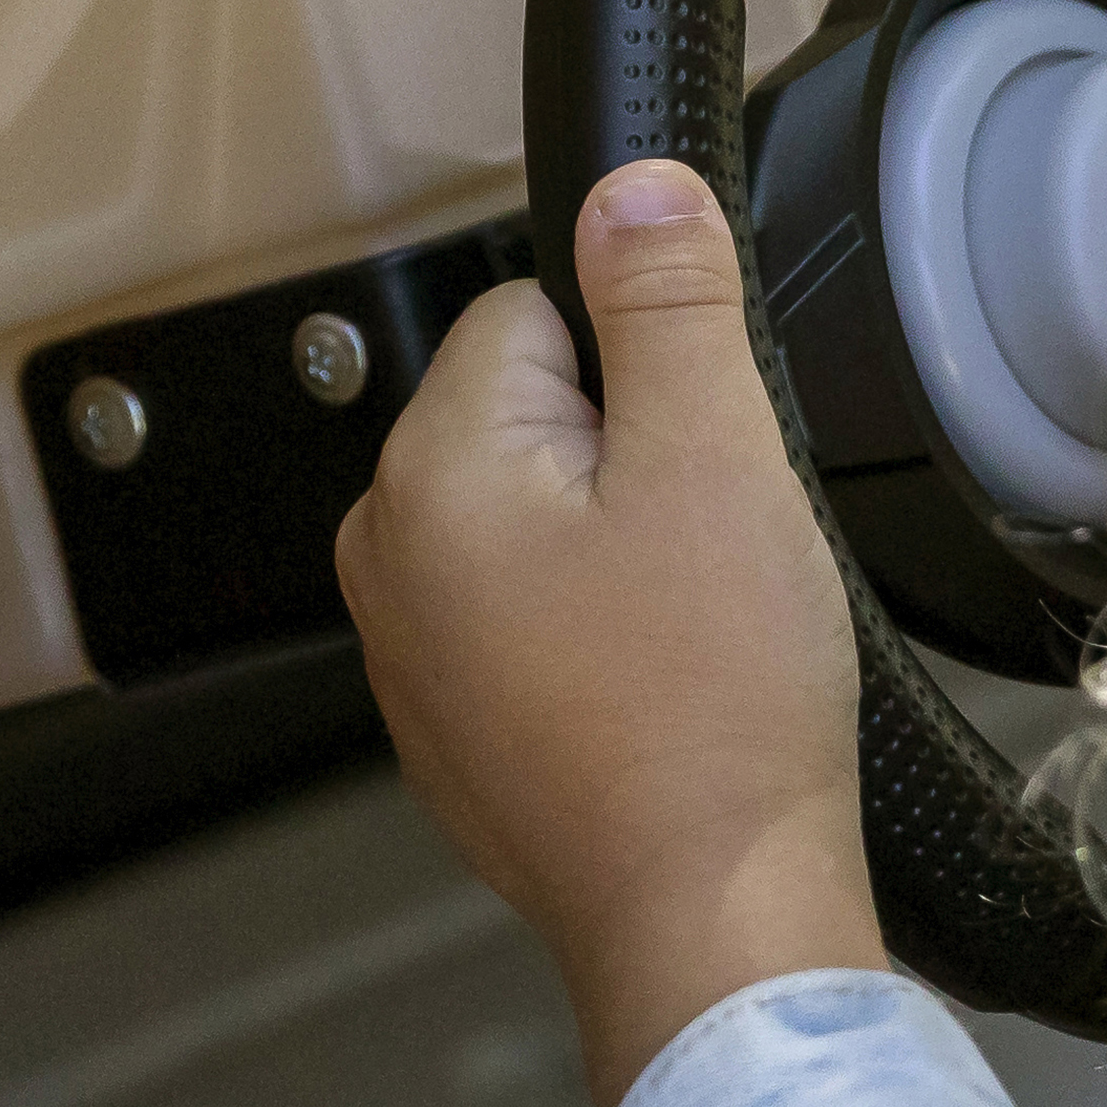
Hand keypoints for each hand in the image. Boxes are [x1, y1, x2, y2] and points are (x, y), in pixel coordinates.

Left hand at [336, 162, 876, 1106]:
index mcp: (428, 472)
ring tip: (693, 627)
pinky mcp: (462, 733)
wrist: (713, 919)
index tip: (700, 450)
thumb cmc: (713, 710)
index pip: (532, 310)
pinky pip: (541, 619)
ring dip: (624, 546)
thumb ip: (667, 299)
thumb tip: (633, 186)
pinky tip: (667, 691)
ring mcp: (416, 659)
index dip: (645, 362)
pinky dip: (606, 636)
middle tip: (709, 549)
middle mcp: (388, 558)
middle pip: (536, 414)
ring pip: (545, 519)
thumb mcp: (717, 456)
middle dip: (635, 454)